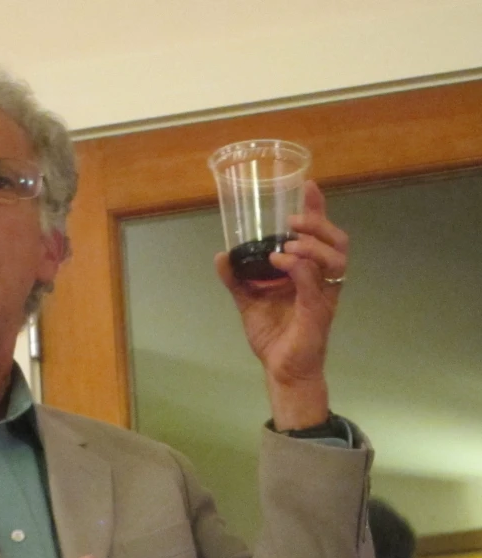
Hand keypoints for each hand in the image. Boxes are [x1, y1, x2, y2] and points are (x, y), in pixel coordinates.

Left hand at [215, 180, 347, 429]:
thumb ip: (236, 278)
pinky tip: (281, 261)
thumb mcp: (248, 300)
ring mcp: (323, 296)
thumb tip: (220, 255)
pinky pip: (316, 283)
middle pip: (337, 241)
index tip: (307, 186)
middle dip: (318, 223)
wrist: (281, 370)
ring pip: (335, 258)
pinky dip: (300, 267)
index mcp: (311, 274)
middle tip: (291, 221)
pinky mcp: (317, 313)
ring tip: (286, 243)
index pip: (320, 236)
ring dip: (311, 244)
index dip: (317, 210)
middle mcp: (323, 281)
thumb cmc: (274, 336)